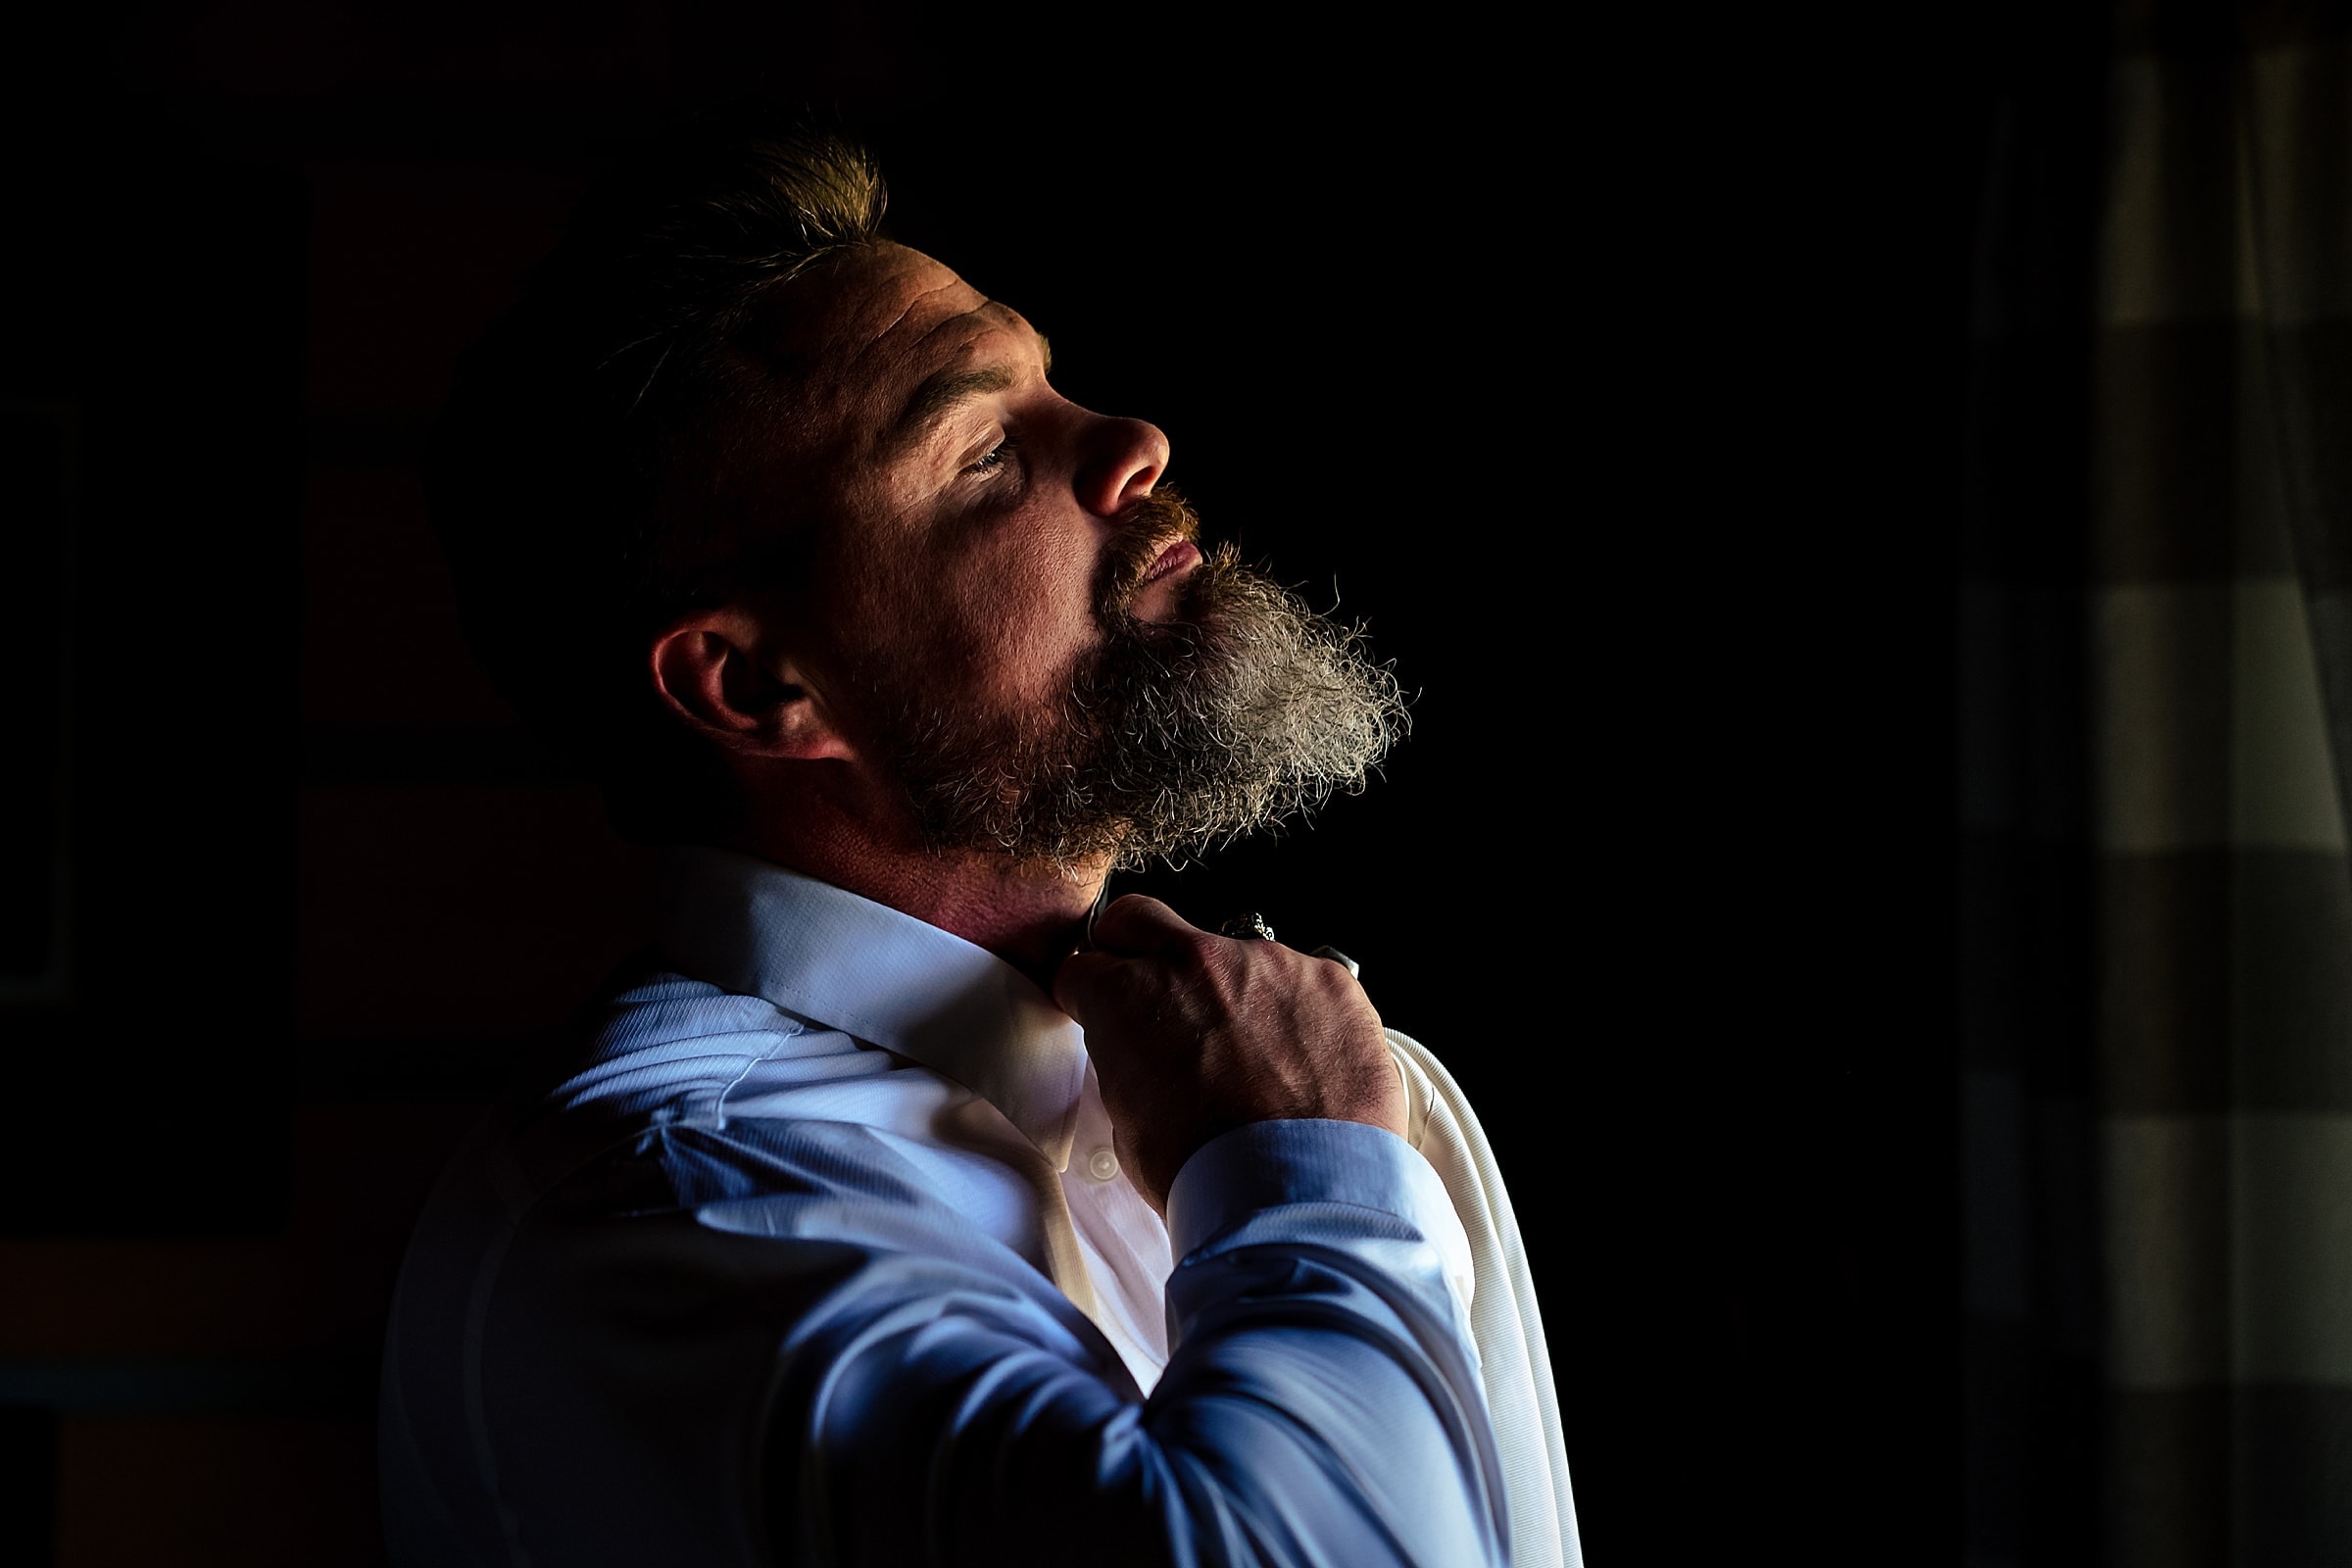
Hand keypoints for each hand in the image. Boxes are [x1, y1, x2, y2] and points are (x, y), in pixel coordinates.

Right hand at [1053, 895, 1404, 1212]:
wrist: (1300, 1195)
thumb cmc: (1211, 1174)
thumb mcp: (1129, 1124)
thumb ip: (1130, 1066)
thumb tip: (1145, 1057)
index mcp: (1129, 996)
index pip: (1083, 967)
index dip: (1088, 994)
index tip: (1099, 1009)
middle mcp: (1195, 962)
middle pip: (1141, 919)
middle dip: (1135, 951)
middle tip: (1153, 996)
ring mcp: (1268, 962)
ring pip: (1233, 957)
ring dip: (1232, 994)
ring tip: (1257, 1060)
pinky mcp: (1330, 980)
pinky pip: (1302, 981)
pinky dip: (1297, 1013)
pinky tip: (1305, 1063)